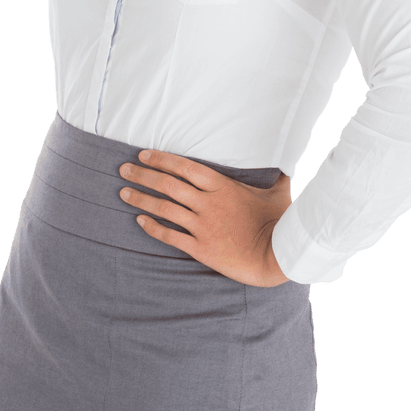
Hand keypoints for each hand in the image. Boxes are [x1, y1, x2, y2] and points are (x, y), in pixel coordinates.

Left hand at [119, 151, 291, 286]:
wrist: (277, 256)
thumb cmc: (280, 222)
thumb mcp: (279, 193)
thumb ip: (278, 176)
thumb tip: (287, 163)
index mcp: (222, 186)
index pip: (184, 167)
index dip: (161, 159)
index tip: (143, 154)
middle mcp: (207, 203)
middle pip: (167, 185)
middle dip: (143, 175)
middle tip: (124, 169)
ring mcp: (202, 226)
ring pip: (164, 208)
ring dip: (141, 199)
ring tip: (123, 192)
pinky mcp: (200, 248)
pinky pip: (170, 236)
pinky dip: (152, 227)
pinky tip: (139, 221)